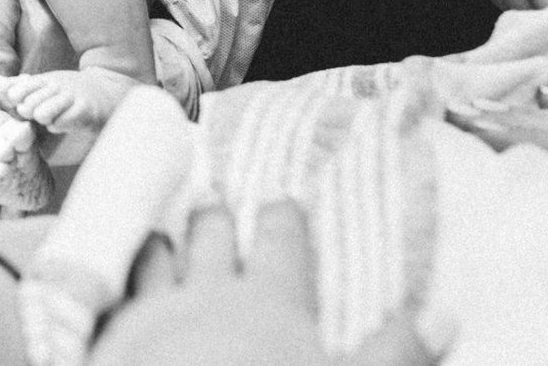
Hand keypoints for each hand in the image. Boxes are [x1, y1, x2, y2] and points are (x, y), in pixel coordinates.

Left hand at [90, 203, 429, 365]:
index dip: (283, 220)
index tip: (282, 199)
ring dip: (160, 246)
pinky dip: (108, 284)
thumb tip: (446, 314)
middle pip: (210, 238)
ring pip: (154, 262)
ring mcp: (146, 315)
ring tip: (161, 234)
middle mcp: (205, 295)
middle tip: (211, 197)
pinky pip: (103, 298)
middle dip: (213, 217)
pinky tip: (106, 288)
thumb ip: (394, 353)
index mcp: (270, 302)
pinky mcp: (102, 340)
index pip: (281, 244)